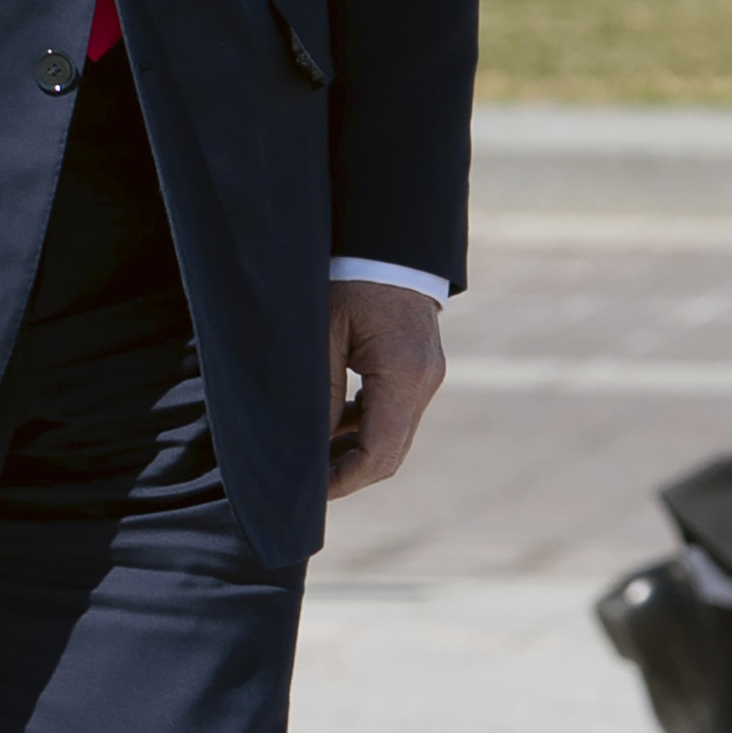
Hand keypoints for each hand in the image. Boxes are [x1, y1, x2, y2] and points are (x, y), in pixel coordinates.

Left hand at [324, 274, 448, 502]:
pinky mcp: (421, 367)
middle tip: (303, 485)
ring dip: (355, 452)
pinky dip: (366, 427)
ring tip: (310, 459)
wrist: (386, 239)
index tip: (308, 493)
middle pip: (391, 453)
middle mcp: (425, 380)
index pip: (379, 454)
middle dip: (348, 474)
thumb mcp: (321, 334)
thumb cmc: (347, 277)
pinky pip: (395, 412)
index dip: (343, 481)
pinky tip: (331, 428)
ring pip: (394, 435)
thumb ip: (319, 395)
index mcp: (403, 374)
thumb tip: (308, 450)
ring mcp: (428, 374)